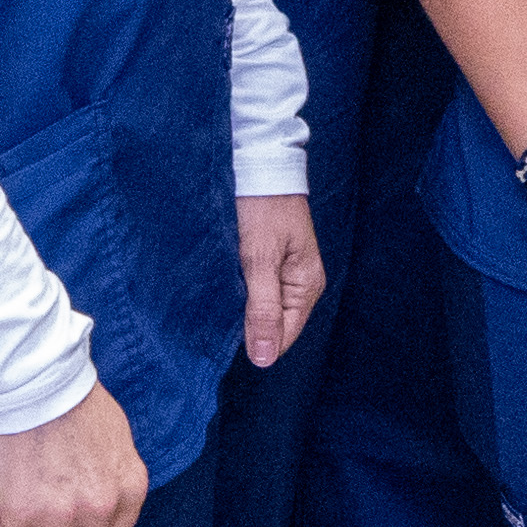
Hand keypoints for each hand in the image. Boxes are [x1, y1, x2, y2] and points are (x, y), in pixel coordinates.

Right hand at [0, 381, 152, 526]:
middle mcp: (100, 508)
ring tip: (24, 522)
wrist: (36, 381)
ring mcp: (61, 514)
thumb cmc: (73, 399)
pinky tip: (5, 514)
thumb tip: (98, 496)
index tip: (69, 517)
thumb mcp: (117, 438)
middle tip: (44, 522)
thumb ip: (114, 475)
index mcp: (128, 488)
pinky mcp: (21, 513)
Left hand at [237, 189, 326, 369]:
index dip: (257, 341)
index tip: (226, 333)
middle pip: (274, 324)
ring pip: (264, 307)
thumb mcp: (259, 261)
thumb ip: (262, 311)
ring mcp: (288, 273)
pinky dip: (243, 291)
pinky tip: (227, 285)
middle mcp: (302, 285)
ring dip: (243, 306)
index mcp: (307, 287)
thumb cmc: (263, 210)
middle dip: (248, 323)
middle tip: (220, 312)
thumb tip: (265, 359)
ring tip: (222, 296)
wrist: (260, 167)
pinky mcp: (274, 262)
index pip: (284, 337)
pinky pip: (259, 291)